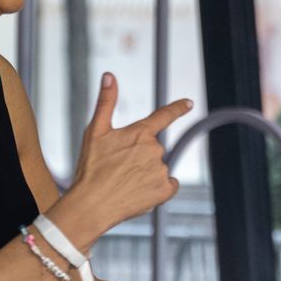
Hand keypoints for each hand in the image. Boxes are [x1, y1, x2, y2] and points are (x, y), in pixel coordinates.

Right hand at [58, 73, 191, 240]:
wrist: (92, 205)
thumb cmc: (91, 168)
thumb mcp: (94, 132)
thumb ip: (105, 102)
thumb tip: (109, 75)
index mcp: (140, 133)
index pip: (164, 115)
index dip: (178, 108)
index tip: (189, 103)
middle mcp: (155, 150)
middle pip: (153, 149)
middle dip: (139, 156)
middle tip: (118, 168)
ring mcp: (161, 171)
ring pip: (158, 168)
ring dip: (145, 173)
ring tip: (124, 183)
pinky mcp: (164, 191)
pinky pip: (168, 186)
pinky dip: (157, 188)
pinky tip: (139, 192)